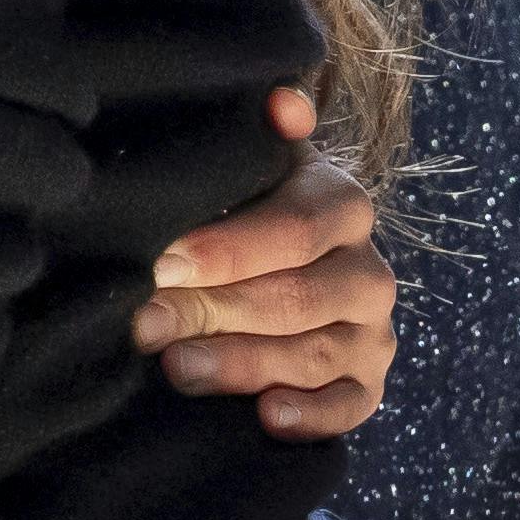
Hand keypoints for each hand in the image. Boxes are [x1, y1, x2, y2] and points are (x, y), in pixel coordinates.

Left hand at [132, 82, 393, 437]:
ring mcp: (372, 331)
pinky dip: (313, 416)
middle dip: (215, 311)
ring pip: (316, 354)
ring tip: (177, 366)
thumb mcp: (246, 171)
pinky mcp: (368, 383)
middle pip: (297, 297)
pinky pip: (353, 406)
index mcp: (341, 204)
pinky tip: (267, 416)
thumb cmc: (241, 214)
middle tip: (147, 324)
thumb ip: (254, 142)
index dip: (227, 249)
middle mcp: (367, 269)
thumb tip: (280, 103)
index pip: (295, 228)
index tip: (162, 263)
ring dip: (244, 364)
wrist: (270, 273)